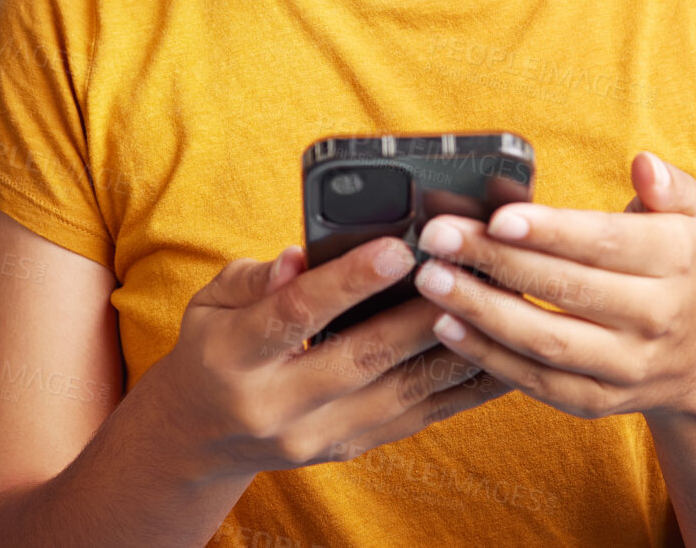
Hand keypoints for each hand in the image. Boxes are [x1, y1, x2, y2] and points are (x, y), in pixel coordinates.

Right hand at [143, 236, 512, 479]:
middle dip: (418, 315)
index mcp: (236, 357)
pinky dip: (457, 387)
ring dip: (451, 350)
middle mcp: (277, 406)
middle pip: (361, 358)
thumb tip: (299, 256)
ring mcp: (317, 436)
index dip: (349, 281)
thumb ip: (256, 277)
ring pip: (398, 393)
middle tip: (465, 272)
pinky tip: (493, 355)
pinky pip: (414, 416)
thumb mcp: (211, 300)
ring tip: (492, 307)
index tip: (398, 248)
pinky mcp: (351, 447)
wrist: (203, 434)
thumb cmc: (215, 344)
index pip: (296, 314)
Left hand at [411, 151, 695, 422]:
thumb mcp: (694, 218)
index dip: (551, 231)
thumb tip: (643, 163)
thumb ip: (670, 185)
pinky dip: (489, 358)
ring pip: (546, 341)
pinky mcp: (599, 402)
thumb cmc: (683, 267)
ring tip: (432, 279)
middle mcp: (656, 317)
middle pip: (566, 289)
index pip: (605, 243)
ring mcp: (628, 366)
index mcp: (677, 261)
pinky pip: (539, 384)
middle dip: (496, 261)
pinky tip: (447, 326)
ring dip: (481, 311)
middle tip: (438, 237)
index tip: (497, 217)